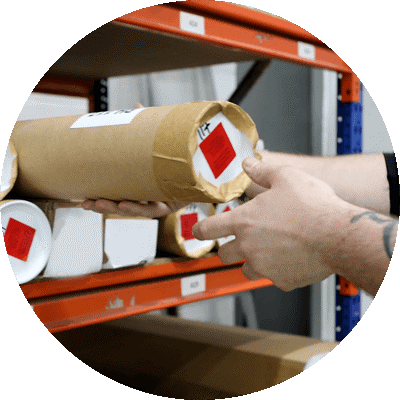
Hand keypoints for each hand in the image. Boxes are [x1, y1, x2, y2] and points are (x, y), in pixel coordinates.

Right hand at [81, 102, 189, 217]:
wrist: (203, 169)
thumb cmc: (178, 159)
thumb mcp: (159, 143)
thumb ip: (147, 129)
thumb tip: (137, 105)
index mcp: (140, 187)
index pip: (116, 195)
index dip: (100, 198)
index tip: (82, 198)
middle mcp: (146, 197)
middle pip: (121, 206)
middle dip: (103, 206)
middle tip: (88, 203)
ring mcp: (157, 203)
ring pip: (134, 210)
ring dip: (118, 208)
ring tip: (104, 203)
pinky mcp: (169, 206)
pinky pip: (153, 210)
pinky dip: (140, 208)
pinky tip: (126, 204)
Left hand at [192, 156, 352, 291]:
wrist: (338, 235)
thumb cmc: (313, 207)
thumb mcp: (285, 177)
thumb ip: (262, 171)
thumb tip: (248, 164)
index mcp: (244, 221)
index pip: (209, 229)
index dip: (200, 230)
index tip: (198, 231)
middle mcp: (248, 246)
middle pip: (224, 254)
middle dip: (229, 248)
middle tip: (242, 241)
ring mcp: (264, 266)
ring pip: (246, 269)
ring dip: (252, 261)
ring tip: (270, 250)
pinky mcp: (282, 281)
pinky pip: (273, 278)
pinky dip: (278, 271)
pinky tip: (291, 258)